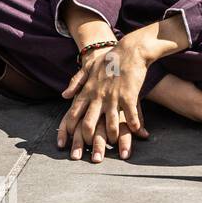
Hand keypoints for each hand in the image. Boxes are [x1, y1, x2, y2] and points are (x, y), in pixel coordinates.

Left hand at [57, 40, 149, 161]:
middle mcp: (98, 96)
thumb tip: (64, 96)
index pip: (74, 114)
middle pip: (88, 123)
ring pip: (110, 123)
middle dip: (88, 140)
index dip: (70, 129)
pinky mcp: (129, 96)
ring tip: (115, 144)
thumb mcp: (87, 68)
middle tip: (91, 151)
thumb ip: (75, 82)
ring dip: (112, 136)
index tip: (70, 140)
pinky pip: (131, 115)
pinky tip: (137, 132)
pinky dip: (134, 125)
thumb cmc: (109, 59)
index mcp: (87, 91)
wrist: (129, 51)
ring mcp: (113, 97)